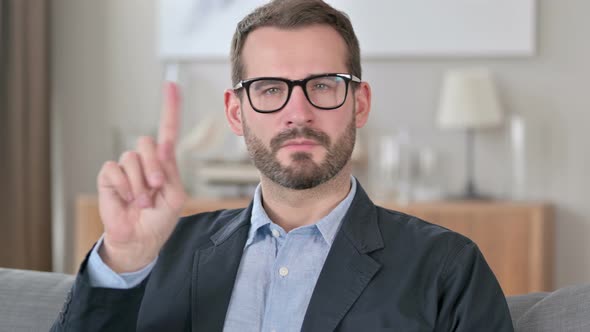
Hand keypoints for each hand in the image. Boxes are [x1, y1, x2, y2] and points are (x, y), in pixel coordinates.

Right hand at [96, 82, 186, 272]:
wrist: (140, 239)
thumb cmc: (159, 219)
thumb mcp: (175, 196)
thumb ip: (171, 171)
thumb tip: (163, 146)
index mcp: (164, 163)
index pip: (167, 131)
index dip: (170, 108)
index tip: (171, 86)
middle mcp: (145, 161)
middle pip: (148, 142)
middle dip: (154, 167)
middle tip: (156, 188)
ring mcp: (126, 167)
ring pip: (132, 158)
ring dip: (140, 183)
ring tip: (142, 201)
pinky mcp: (109, 176)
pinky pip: (115, 169)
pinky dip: (124, 187)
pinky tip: (126, 199)